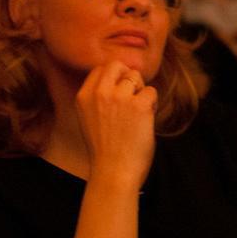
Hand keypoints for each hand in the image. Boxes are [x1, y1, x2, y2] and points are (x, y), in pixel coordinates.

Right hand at [76, 61, 156, 189]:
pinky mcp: (139, 105)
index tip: (119, 94)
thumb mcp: (88, 119)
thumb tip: (117, 80)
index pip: (100, 69)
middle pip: (117, 65)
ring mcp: (119, 97)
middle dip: (128, 77)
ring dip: (141, 93)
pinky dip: (152, 105)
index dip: (114, 78)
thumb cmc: (104, 150)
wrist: (114, 172)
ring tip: (139, 113)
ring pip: (136, 77)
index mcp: (83, 96)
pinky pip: (151, 92)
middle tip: (132, 96)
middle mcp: (99, 93)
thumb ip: (96, 98)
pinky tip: (146, 120)